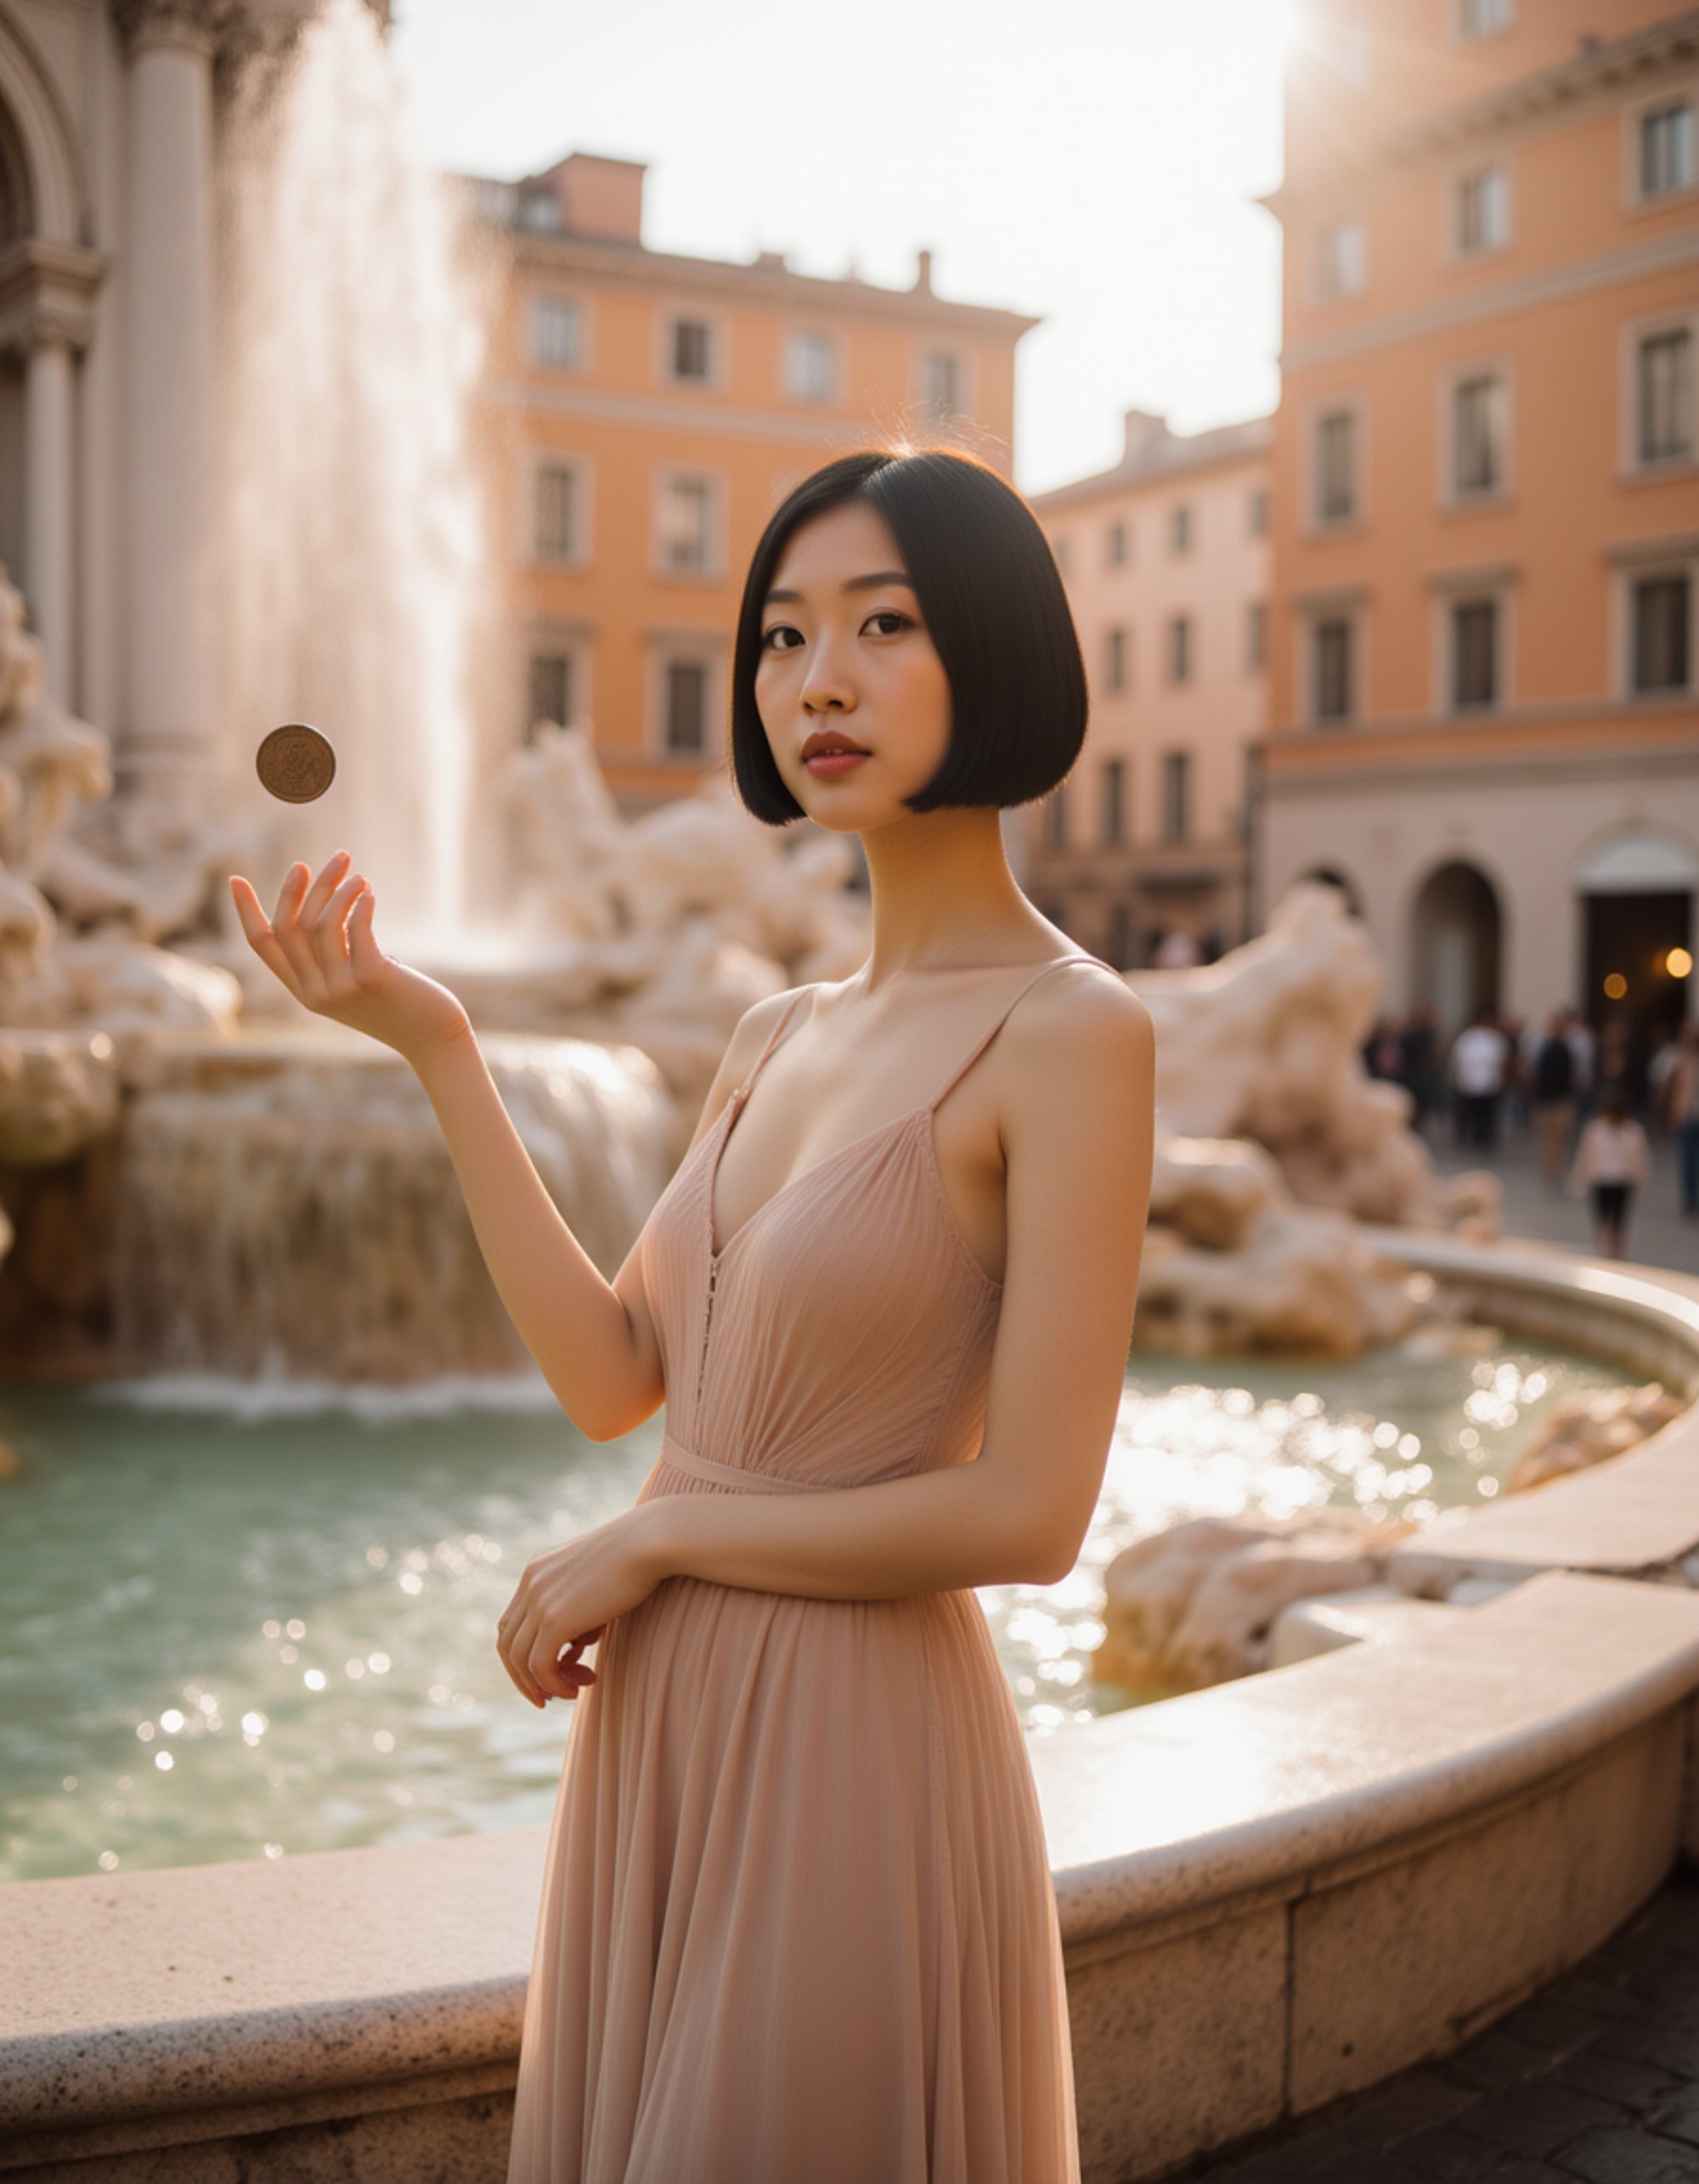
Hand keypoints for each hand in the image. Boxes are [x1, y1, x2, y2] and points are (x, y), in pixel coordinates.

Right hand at [229, 852, 470, 1064]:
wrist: (433, 1037)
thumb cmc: (399, 1002)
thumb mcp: (356, 979)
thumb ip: (336, 953)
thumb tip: (328, 905)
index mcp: (305, 992)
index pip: (263, 947)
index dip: (247, 912)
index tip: (235, 879)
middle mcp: (316, 993)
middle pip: (291, 927)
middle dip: (299, 888)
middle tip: (318, 863)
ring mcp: (341, 988)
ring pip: (321, 923)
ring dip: (338, 890)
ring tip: (358, 875)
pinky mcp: (371, 978)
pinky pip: (356, 929)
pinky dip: (359, 904)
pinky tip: (369, 892)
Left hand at [496, 1509, 661, 1706]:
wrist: (650, 1541)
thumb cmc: (635, 1559)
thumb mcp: (596, 1587)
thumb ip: (577, 1616)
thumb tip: (570, 1653)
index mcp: (536, 1572)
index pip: (511, 1624)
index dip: (522, 1656)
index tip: (547, 1674)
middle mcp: (530, 1585)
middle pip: (507, 1644)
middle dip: (524, 1677)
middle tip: (548, 1697)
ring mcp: (539, 1602)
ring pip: (519, 1660)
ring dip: (541, 1685)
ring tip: (571, 1694)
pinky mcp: (555, 1619)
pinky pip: (539, 1666)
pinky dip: (553, 1684)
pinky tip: (577, 1690)